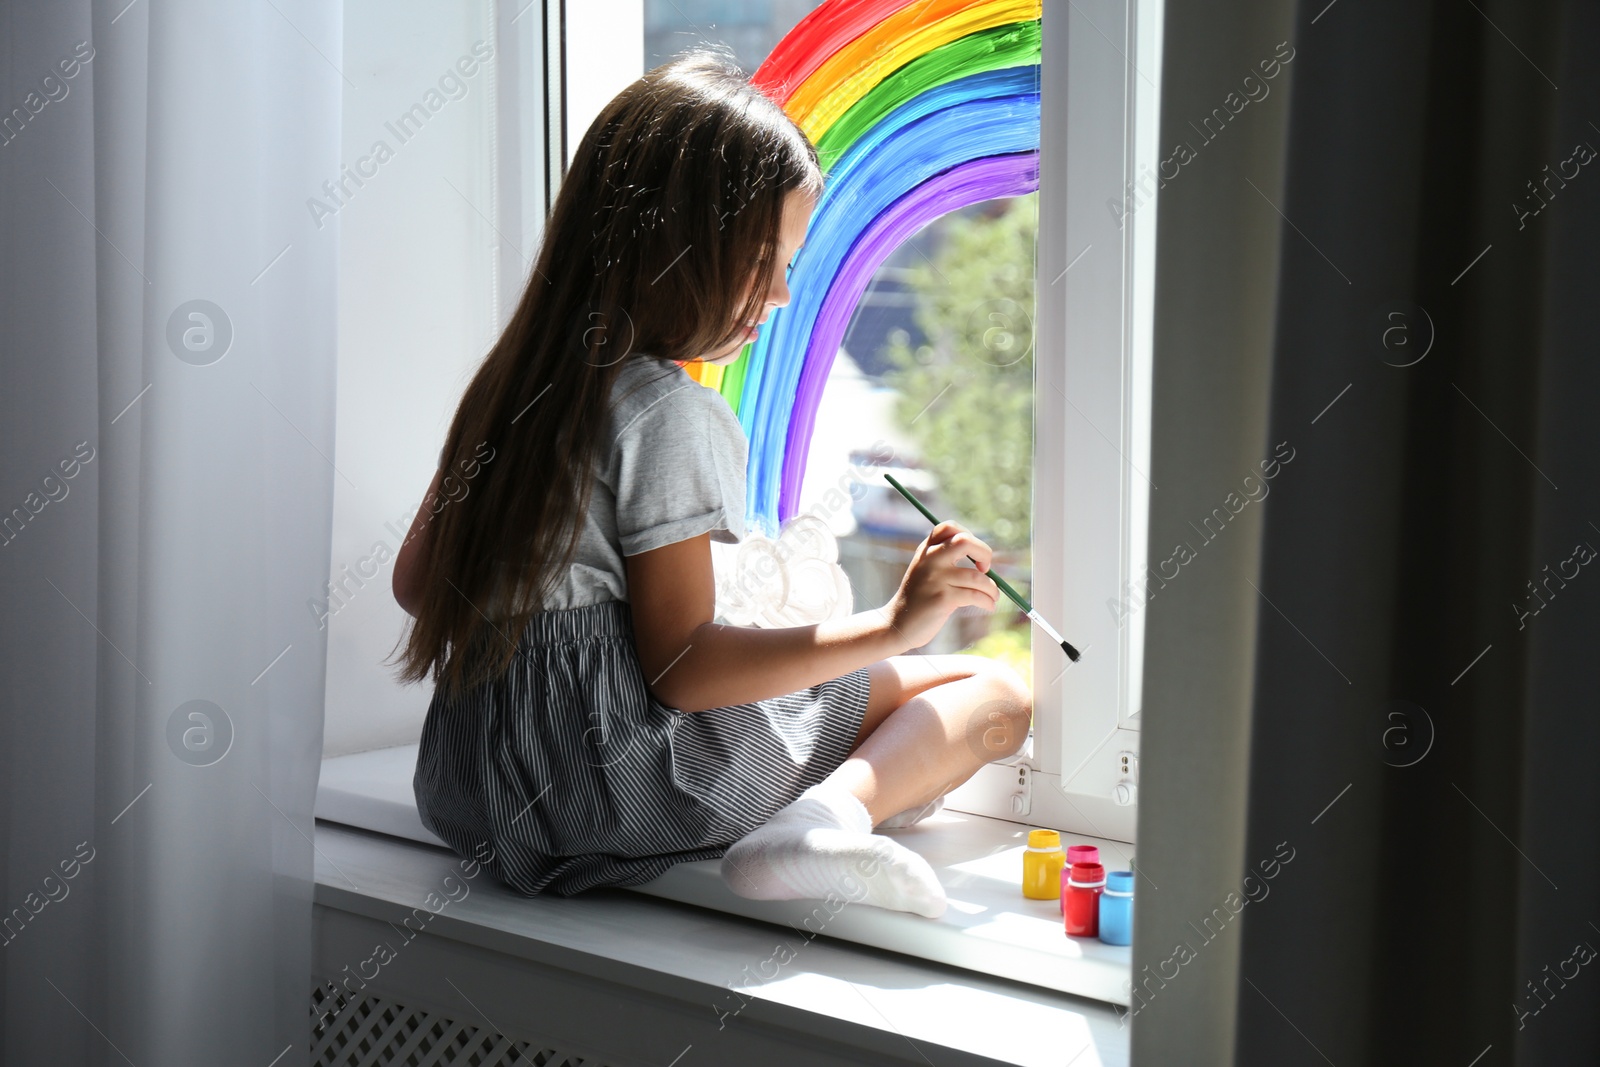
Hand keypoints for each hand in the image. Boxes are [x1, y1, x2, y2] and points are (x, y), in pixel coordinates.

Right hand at [883, 521, 999, 650]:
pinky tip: (988, 606)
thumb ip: (945, 559)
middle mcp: (929, 560)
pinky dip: (987, 601)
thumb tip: (985, 559)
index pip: (950, 527)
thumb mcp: (926, 572)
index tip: (972, 555)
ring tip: (993, 597)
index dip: (969, 536)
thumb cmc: (919, 599)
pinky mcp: (942, 599)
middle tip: (986, 569)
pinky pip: (975, 596)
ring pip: (977, 577)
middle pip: (965, 541)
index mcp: (926, 551)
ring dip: (992, 589)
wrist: (897, 625)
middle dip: (985, 553)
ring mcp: (935, 579)